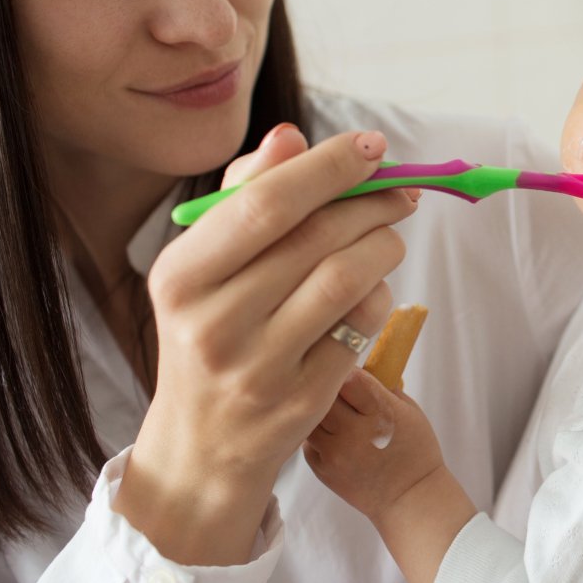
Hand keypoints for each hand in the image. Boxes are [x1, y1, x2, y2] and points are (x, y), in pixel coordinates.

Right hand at [113, 125, 417, 565]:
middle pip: (317, 238)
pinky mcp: (301, 403)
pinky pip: (362, 328)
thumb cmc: (210, 332)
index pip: (265, 203)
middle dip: (373, 203)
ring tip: (389, 236)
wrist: (202, 445)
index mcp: (182, 277)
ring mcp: (258, 369)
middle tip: (400, 190)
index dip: (328, 168)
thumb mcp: (205, 267)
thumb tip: (290, 137)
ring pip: (348, 280)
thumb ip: (244, 196)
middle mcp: (213, 323)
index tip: (371, 145)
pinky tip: (372, 289)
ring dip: (384, 246)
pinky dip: (379, 297)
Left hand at [305, 366, 443, 521]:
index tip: (351, 370)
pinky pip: (308, 440)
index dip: (349, 370)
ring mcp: (336, 453)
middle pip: (327, 394)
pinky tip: (331, 433)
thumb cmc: (416, 451)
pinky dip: (315, 433)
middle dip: (332, 387)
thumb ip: (383, 388)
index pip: (351, 378)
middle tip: (339, 389)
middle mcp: (355, 432)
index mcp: (382, 413)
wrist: (410, 499)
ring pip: (311, 416)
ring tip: (333, 411)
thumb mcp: (410, 411)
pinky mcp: (323, 470)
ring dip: (319, 410)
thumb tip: (359, 366)